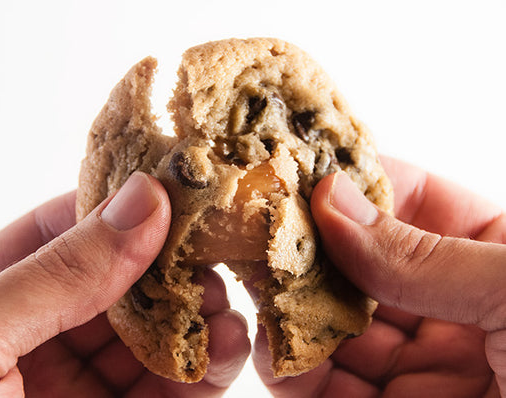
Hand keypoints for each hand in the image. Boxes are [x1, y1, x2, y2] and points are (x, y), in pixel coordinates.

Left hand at [0, 172, 249, 396]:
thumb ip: (61, 271)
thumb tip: (142, 198)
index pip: (62, 230)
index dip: (118, 206)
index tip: (175, 187)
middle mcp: (36, 337)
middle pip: (120, 279)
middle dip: (169, 262)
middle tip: (216, 241)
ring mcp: (81, 385)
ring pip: (154, 332)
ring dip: (196, 312)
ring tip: (225, 296)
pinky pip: (174, 387)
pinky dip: (207, 364)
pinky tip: (229, 342)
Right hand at [253, 157, 504, 396]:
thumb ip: (421, 252)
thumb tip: (334, 197)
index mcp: (499, 260)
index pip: (417, 202)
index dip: (361, 182)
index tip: (304, 172)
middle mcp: (456, 311)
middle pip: (365, 265)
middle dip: (314, 247)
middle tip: (261, 227)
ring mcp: (423, 370)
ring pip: (337, 326)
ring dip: (295, 307)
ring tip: (259, 285)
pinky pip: (327, 389)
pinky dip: (293, 369)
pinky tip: (275, 348)